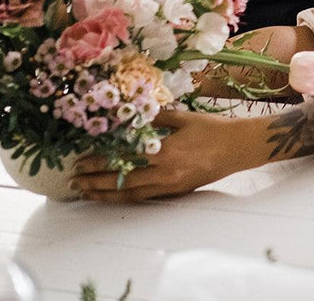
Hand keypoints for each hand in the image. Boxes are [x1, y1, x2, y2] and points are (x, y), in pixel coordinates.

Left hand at [71, 109, 266, 201]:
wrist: (238, 148)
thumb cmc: (212, 129)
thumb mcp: (182, 117)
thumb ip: (154, 118)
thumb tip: (128, 116)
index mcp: (165, 151)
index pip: (123, 158)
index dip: (99, 161)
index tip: (80, 161)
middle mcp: (165, 173)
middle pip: (122, 181)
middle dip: (95, 182)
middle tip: (74, 181)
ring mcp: (171, 186)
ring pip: (131, 194)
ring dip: (106, 194)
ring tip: (86, 193)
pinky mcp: (176, 192)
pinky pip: (145, 198)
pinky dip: (125, 197)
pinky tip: (112, 196)